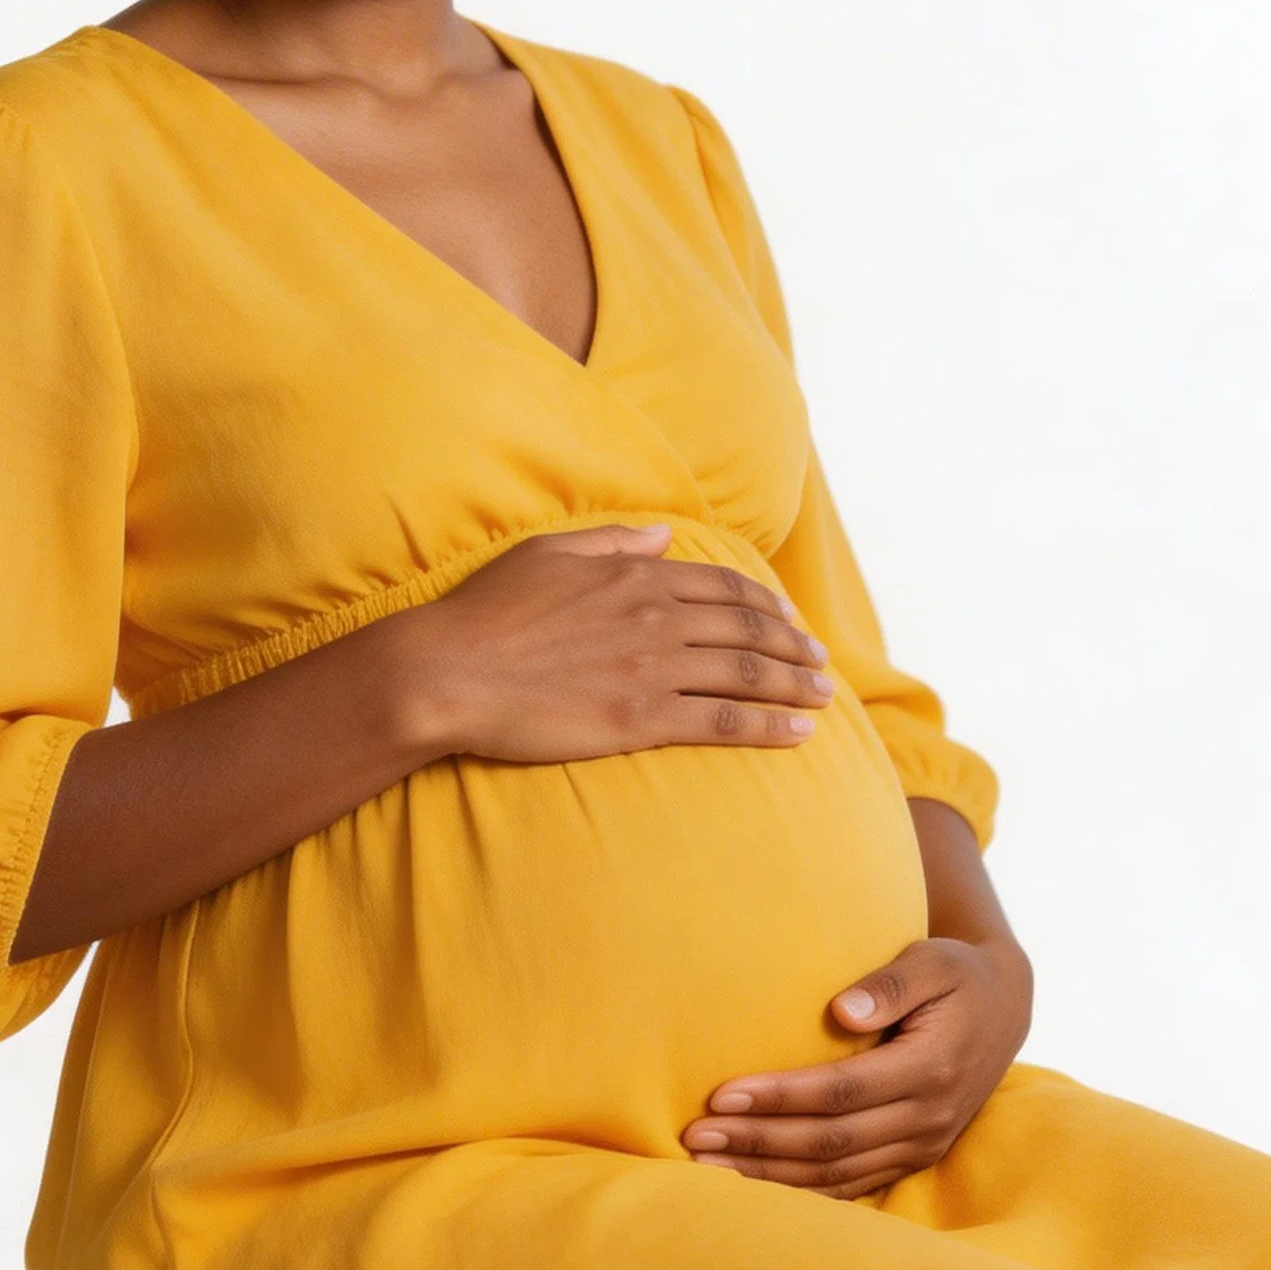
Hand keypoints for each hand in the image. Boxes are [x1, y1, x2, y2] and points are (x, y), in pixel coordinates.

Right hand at [392, 522, 836, 768]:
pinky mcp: (641, 719)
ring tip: (821, 697)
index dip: (767, 603)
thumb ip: (614, 542)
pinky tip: (798, 734)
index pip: (724, 586)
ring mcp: (652, 669)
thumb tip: (663, 535)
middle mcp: (656, 617)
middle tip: (820, 662)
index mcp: (636, 575)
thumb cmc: (487, 612)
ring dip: (794, 685)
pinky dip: (769, 726)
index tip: (790, 619)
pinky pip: (723, 722)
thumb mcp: (548, 553)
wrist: (449, 671)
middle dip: (793, 645)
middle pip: (748, 628)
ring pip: (747, 673)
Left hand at [681, 931, 1033, 1198]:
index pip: (842, 1091)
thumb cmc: (956, 974)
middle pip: (831, 1142)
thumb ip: (891, 983)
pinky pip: (853, 1187)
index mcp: (932, 1068)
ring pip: (837, 1175)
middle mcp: (929, 1118)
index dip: (781, 1096)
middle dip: (758, 1142)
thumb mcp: (933, 960)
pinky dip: (802, 1193)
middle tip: (696, 1138)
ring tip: (708, 1167)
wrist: (1005, 1008)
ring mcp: (923, 1145)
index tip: (722, 1093)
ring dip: (770, 1175)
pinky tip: (754, 1188)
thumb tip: (842, 1011)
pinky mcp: (914, 1159)